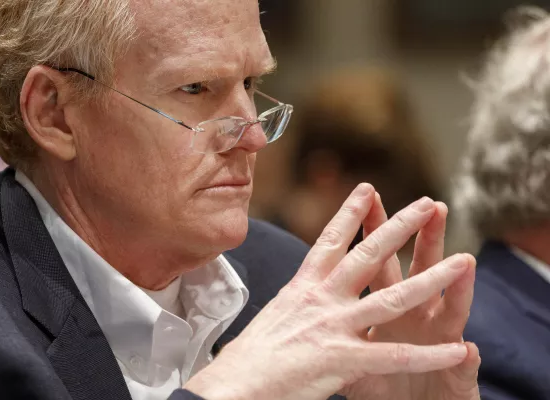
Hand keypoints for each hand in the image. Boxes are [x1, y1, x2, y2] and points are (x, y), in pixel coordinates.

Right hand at [184, 184, 473, 399]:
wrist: (232, 385)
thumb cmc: (248, 358)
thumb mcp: (275, 317)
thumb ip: (299, 304)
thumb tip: (305, 299)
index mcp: (302, 287)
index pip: (330, 241)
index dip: (349, 213)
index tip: (366, 188)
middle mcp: (320, 298)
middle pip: (367, 255)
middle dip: (400, 226)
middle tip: (427, 203)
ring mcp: (332, 326)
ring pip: (392, 298)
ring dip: (432, 279)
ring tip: (464, 261)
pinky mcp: (340, 359)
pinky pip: (392, 355)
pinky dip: (427, 355)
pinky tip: (455, 349)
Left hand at [340, 194, 479, 399]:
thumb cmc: (378, 385)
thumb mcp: (349, 354)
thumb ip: (336, 326)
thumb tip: (306, 303)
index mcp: (385, 309)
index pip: (375, 262)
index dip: (370, 230)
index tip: (366, 195)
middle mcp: (415, 319)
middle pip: (415, 271)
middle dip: (422, 239)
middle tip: (428, 204)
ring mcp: (437, 345)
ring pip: (450, 310)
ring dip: (457, 288)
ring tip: (465, 261)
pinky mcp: (454, 378)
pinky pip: (459, 370)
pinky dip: (462, 360)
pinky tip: (466, 349)